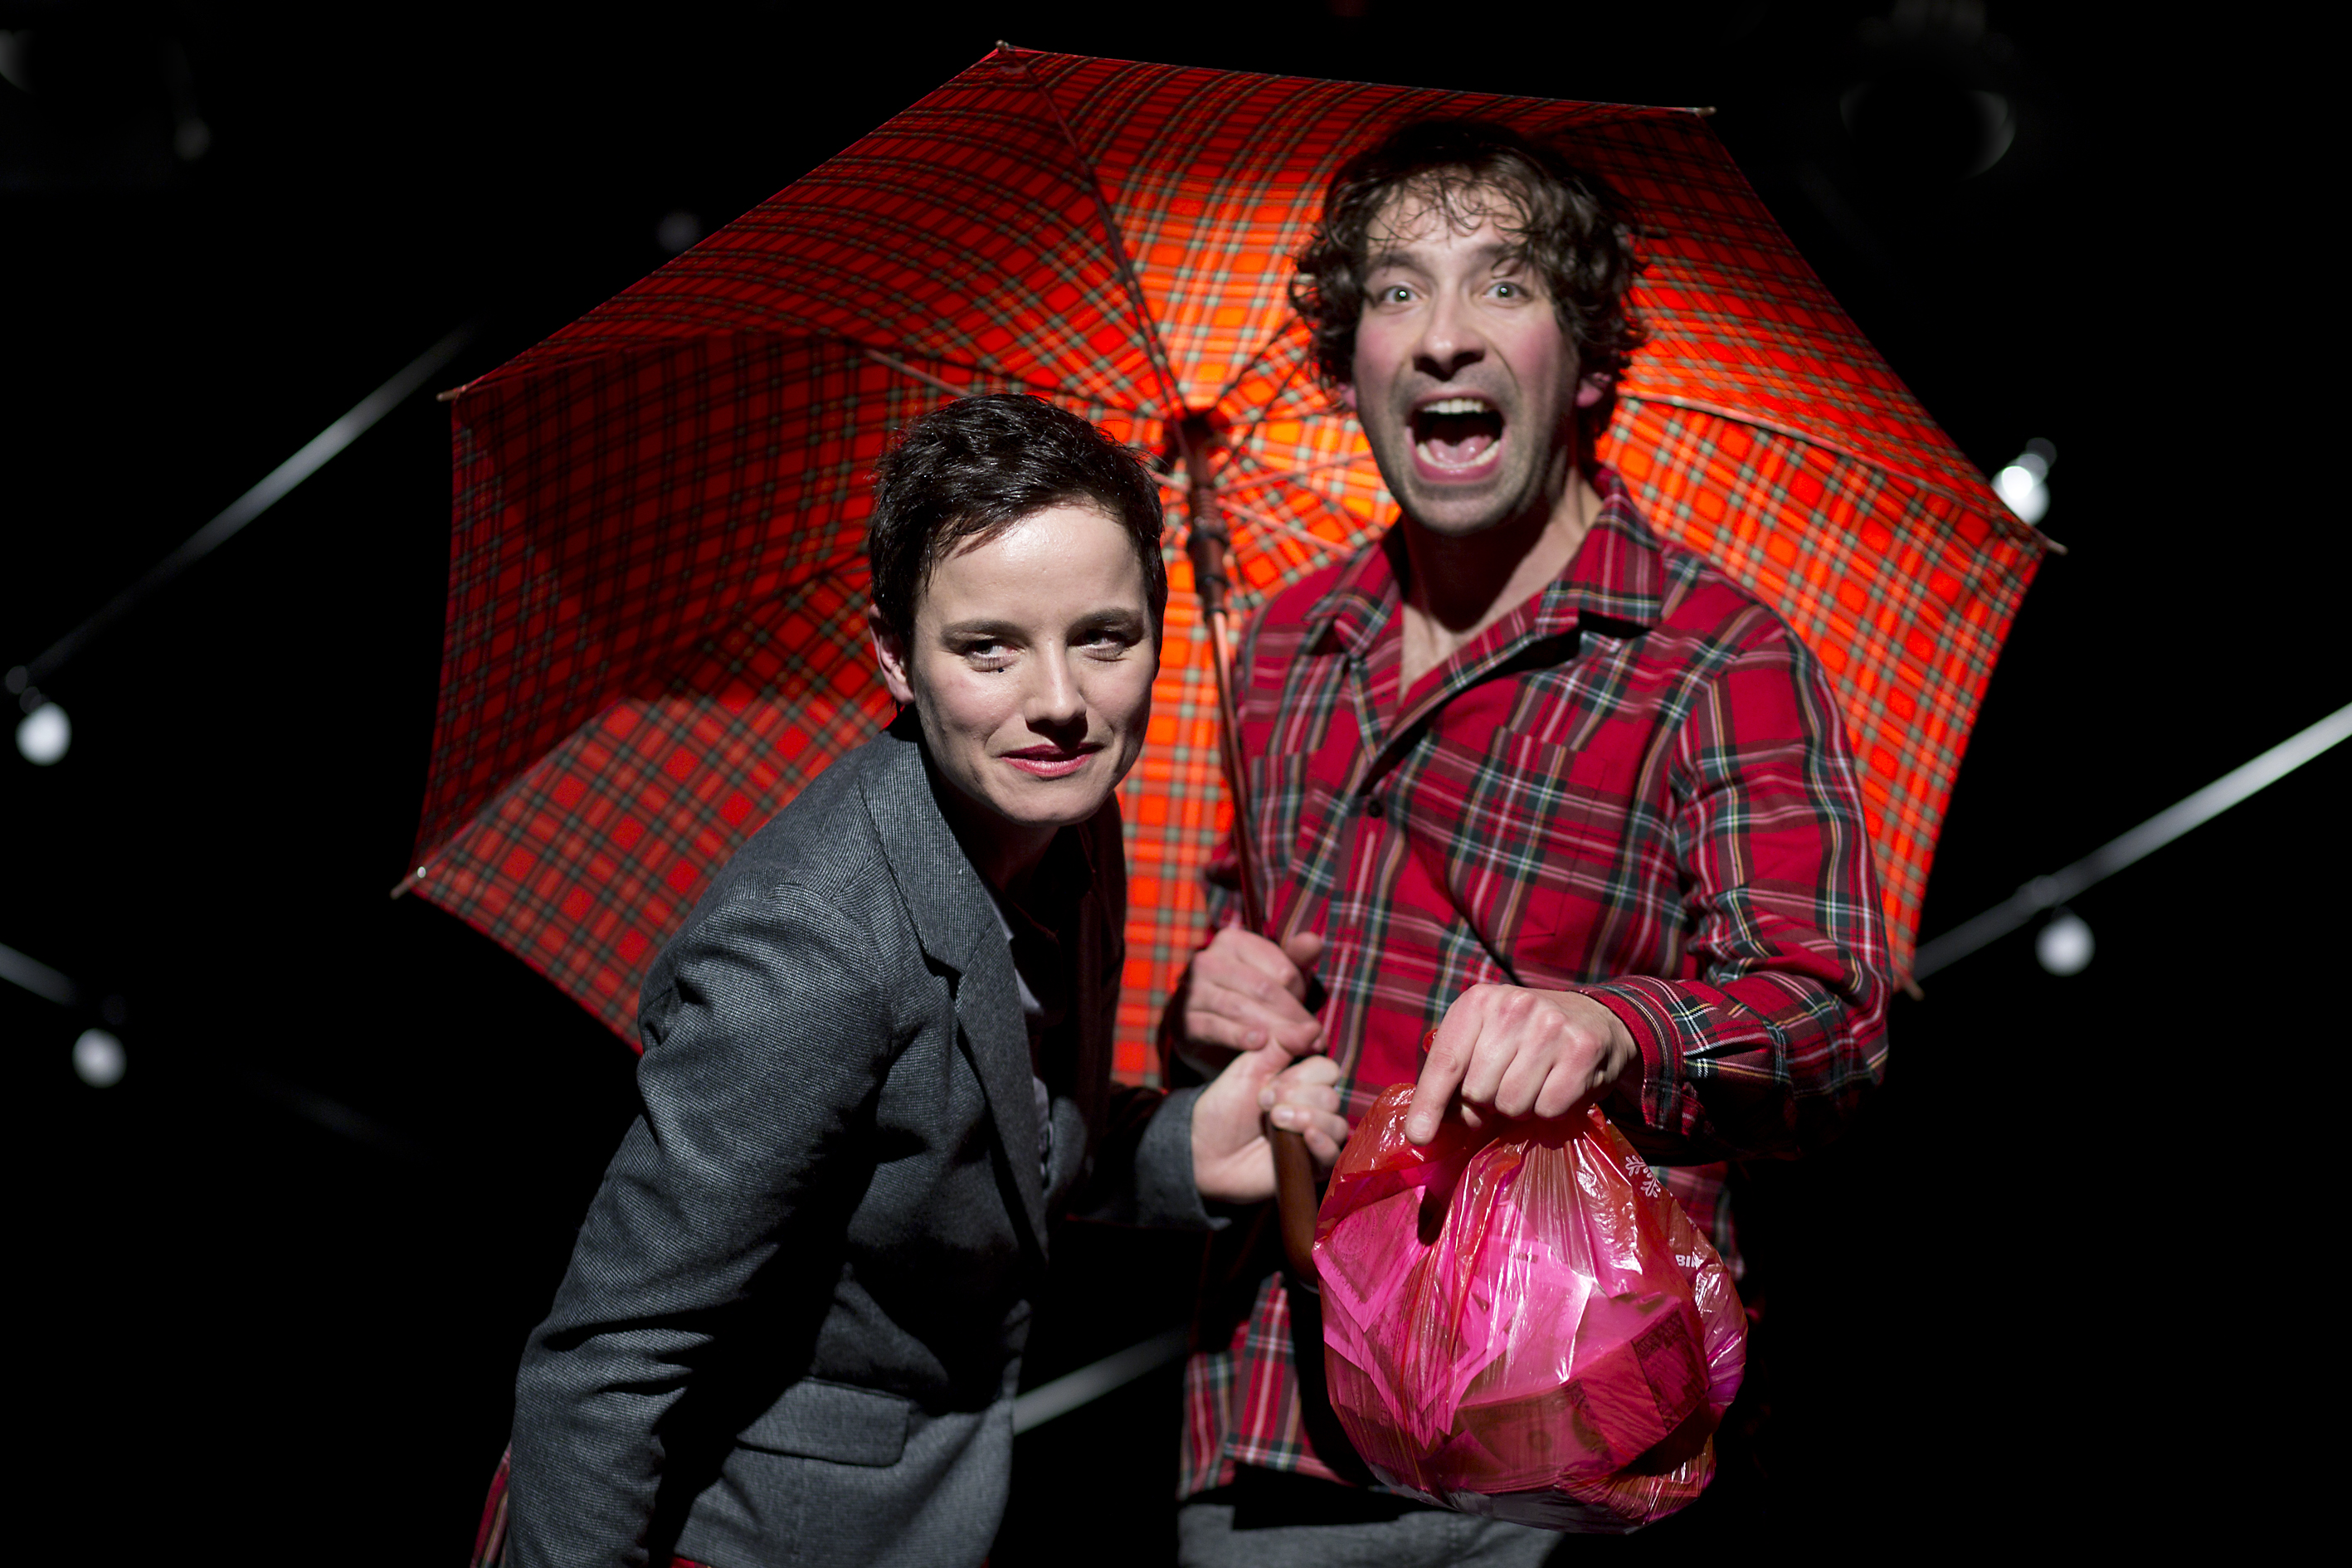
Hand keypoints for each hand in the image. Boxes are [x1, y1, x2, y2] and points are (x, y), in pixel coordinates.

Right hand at [1179, 926, 1323, 1064]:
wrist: (1209, 1036)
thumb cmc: (1250, 999)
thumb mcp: (1276, 977)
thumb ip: (1297, 960)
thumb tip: (1315, 940)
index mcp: (1233, 942)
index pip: (1281, 969)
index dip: (1301, 995)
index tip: (1309, 1017)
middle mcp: (1207, 960)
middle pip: (1263, 989)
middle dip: (1293, 1017)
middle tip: (1314, 1039)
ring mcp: (1192, 991)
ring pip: (1242, 1008)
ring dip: (1275, 1031)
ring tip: (1297, 1047)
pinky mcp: (1185, 1021)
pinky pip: (1217, 1028)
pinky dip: (1241, 1036)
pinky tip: (1259, 1044)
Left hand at [1192, 1046, 1348, 1202]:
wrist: (1203, 1151)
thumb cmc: (1222, 1109)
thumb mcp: (1248, 1069)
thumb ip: (1279, 1044)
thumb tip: (1312, 1026)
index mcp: (1301, 1084)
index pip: (1327, 1070)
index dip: (1301, 1075)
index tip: (1267, 1085)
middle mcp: (1313, 1110)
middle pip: (1331, 1096)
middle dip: (1297, 1097)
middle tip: (1264, 1105)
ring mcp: (1314, 1139)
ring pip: (1337, 1123)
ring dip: (1307, 1118)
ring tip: (1275, 1122)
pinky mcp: (1312, 1167)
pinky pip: (1334, 1154)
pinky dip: (1324, 1142)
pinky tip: (1307, 1136)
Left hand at [1405, 984, 1637, 1145]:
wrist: (1593, 1018)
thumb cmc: (1523, 1038)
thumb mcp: (1482, 1040)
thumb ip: (1452, 1079)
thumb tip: (1423, 1131)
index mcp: (1478, 1001)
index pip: (1446, 1061)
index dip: (1429, 1103)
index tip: (1417, 1136)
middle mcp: (1513, 1007)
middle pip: (1477, 1092)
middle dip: (1487, 1102)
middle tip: (1506, 1084)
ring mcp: (1550, 1026)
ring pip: (1512, 1104)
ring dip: (1519, 1107)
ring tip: (1533, 1082)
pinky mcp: (1582, 1049)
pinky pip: (1548, 1108)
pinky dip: (1549, 1109)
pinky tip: (1557, 1084)